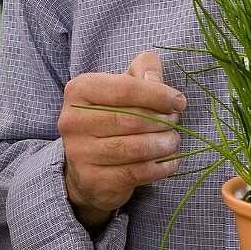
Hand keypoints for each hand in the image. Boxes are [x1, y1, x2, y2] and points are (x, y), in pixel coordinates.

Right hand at [57, 51, 186, 229]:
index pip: (124, 89)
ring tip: (173, 140)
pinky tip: (170, 160)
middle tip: (175, 122)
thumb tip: (157, 80)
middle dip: (162, 121)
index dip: (157, 94)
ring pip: (135, 148)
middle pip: (131, 119)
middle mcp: (72, 121)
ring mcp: (79, 153)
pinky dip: (161, 166)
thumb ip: (144, 70)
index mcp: (78, 91)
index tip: (179, 101)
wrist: (86, 164)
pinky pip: (136, 173)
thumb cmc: (111, 115)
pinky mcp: (93, 180)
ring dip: (164, 144)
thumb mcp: (124, 85)